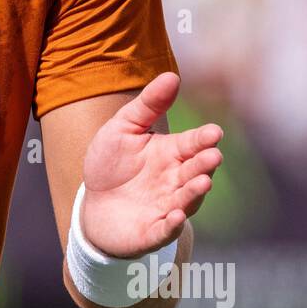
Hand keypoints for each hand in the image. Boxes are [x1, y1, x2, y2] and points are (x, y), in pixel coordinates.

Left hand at [79, 72, 222, 257]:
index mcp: (172, 154)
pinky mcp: (152, 232)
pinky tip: (175, 216)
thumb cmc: (112, 163)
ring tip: (202, 182)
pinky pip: (165, 230)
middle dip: (205, 164)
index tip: (214, 132)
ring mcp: (166, 207)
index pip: (193, 144)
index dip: (204, 139)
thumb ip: (147, 105)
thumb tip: (172, 75)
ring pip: (186, 200)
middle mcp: (175, 181)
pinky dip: (172, 225)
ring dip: (194, 193)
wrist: (92, 204)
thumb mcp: (124, 128)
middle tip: (213, 156)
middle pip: (195, 171)